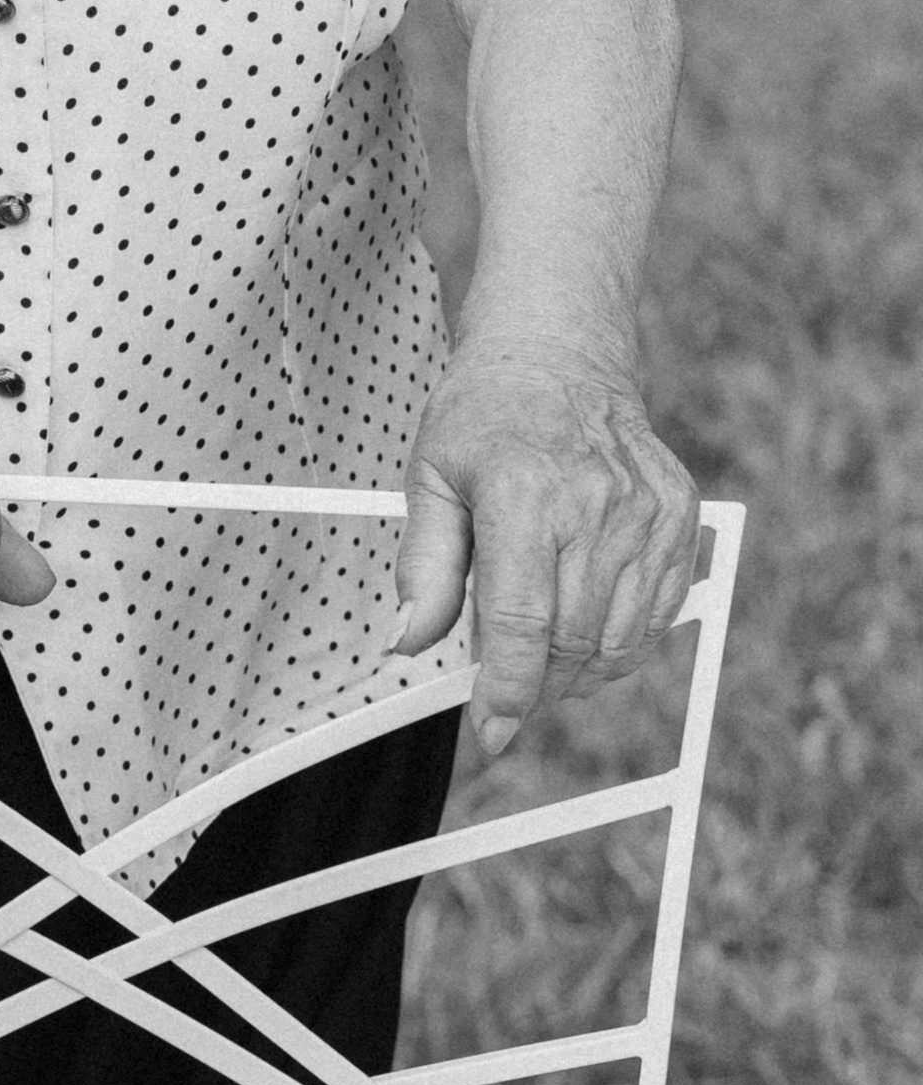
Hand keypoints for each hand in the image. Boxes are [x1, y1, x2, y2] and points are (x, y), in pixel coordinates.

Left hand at [391, 353, 699, 756]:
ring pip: (620, 640)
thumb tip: (406, 642)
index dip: (506, 692)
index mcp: (525, 495)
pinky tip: (584, 629)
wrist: (556, 354)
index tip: (489, 731)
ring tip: (540, 657)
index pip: (522, 625)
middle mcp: (597, 505)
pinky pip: (659, 612)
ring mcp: (647, 512)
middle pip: (572, 642)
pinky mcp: (679, 516)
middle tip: (503, 686)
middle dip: (534, 685)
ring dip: (578, 671)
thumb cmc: (482, 415)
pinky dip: (622, 642)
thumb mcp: (429, 478)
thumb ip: (422, 566)